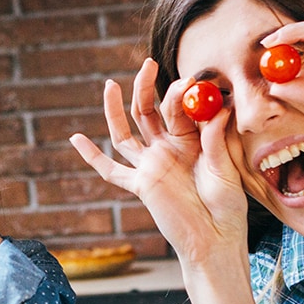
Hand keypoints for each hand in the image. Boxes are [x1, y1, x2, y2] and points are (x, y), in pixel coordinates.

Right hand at [70, 59, 248, 263]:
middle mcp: (168, 150)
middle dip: (145, 88)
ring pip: (126, 133)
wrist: (215, 239)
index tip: (190, 81)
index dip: (180, 93)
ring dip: (115, 109)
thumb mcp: (225, 169)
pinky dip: (92, 157)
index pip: (178, 109)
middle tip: (147, 64)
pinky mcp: (140, 185)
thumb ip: (216, 140)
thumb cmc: (227, 206)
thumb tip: (217, 107)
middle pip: (148, 112)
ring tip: (109, 84)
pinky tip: (75, 139)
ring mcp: (151, 166)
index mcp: (191, 141)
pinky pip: (112, 170)